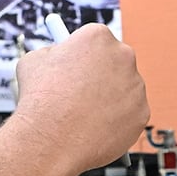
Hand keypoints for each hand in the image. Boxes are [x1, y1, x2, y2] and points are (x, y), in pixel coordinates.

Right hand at [11, 25, 149, 175]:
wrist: (52, 139)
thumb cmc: (39, 99)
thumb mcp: (34, 62)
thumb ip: (51, 55)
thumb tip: (57, 56)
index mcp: (97, 36)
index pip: (95, 40)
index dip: (83, 54)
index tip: (78, 63)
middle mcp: (123, 56)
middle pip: (115, 61)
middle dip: (101, 74)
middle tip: (85, 90)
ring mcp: (136, 86)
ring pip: (124, 90)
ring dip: (110, 99)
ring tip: (85, 116)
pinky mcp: (142, 113)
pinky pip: (130, 115)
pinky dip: (116, 122)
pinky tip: (97, 129)